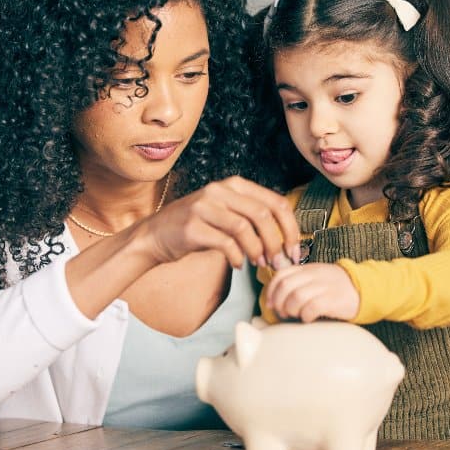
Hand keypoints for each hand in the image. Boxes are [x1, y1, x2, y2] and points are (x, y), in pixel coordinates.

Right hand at [139, 176, 299, 269]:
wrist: (155, 235)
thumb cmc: (196, 227)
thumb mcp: (225, 213)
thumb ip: (252, 217)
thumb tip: (286, 240)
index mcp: (233, 185)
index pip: (275, 203)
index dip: (290, 229)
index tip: (294, 250)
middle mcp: (219, 191)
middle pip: (263, 215)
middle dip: (277, 243)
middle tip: (279, 262)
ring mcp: (204, 207)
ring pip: (245, 229)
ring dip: (258, 251)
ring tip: (259, 264)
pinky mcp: (192, 227)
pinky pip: (226, 244)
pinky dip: (237, 258)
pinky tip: (237, 264)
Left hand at [262, 263, 358, 322]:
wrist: (364, 290)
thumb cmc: (336, 288)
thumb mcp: (316, 278)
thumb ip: (298, 282)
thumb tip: (275, 298)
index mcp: (307, 269)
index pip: (281, 275)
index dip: (271, 291)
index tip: (270, 303)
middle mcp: (314, 275)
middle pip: (286, 286)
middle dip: (279, 302)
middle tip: (283, 313)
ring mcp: (324, 286)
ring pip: (296, 297)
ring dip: (291, 310)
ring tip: (296, 315)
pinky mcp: (334, 300)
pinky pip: (312, 307)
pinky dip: (305, 315)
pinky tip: (308, 318)